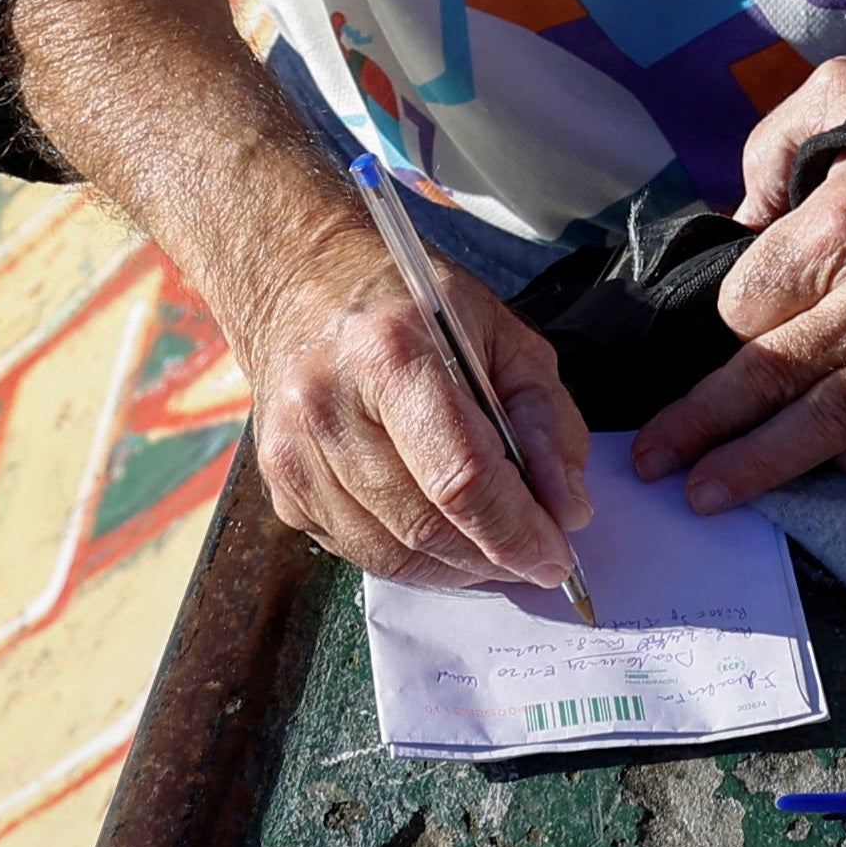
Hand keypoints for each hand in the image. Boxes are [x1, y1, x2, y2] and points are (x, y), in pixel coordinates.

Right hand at [230, 196, 591, 590]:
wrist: (299, 280)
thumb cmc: (410, 302)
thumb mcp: (500, 331)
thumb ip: (545, 418)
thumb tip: (566, 510)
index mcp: (389, 353)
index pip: (461, 477)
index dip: (516, 531)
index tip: (556, 557)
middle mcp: (327, 406)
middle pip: (425, 525)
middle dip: (492, 555)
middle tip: (534, 554)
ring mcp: (293, 453)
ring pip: (390, 555)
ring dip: (454, 566)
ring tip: (491, 546)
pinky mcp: (279, 487)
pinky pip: (357, 552)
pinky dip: (409, 556)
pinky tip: (438, 531)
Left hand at [632, 54, 845, 511]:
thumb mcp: (844, 93)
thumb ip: (774, 148)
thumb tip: (742, 219)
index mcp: (835, 229)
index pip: (744, 307)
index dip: (730, 315)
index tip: (736, 317)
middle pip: (765, 377)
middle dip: (699, 426)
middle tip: (651, 462)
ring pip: (824, 427)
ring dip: (758, 468)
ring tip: (706, 495)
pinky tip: (830, 471)